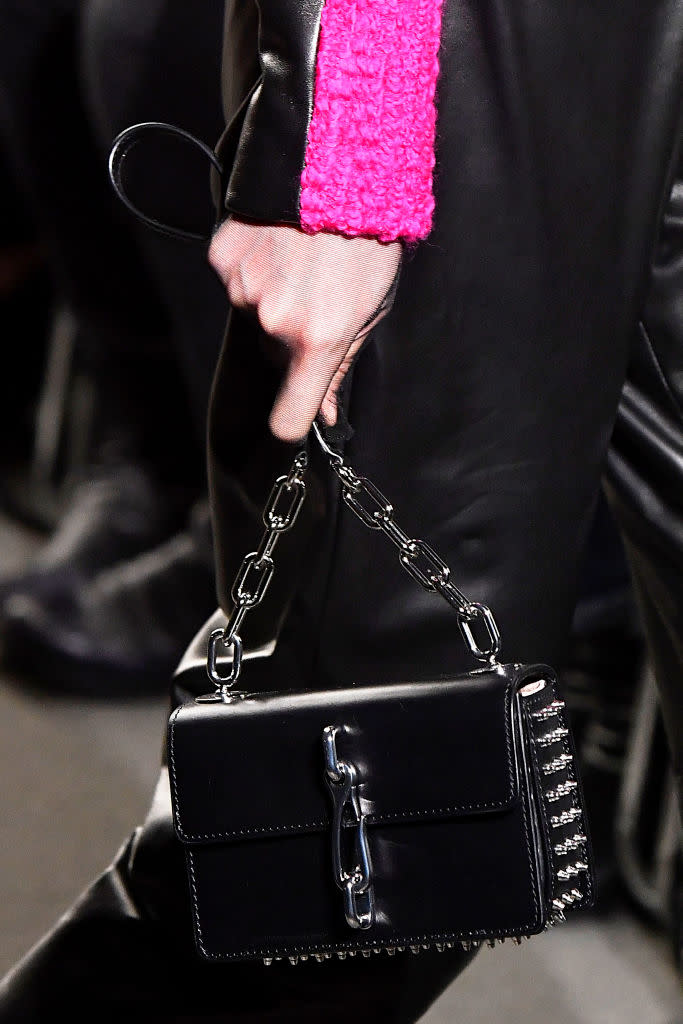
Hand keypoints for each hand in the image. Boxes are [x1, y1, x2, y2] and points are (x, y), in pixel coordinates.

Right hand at [208, 218, 401, 440]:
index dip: (295, 418)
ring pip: (255, 318)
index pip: (287, 418)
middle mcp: (273, 320)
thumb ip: (342, 366)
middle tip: (321, 298)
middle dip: (294, 342)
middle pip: (274, 360)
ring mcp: (243, 287)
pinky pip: (236, 282)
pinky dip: (255, 269)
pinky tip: (281, 244)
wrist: (341, 161)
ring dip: (274, 301)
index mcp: (318, 339)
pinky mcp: (222, 257)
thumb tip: (324, 413)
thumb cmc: (370, 238)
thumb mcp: (372, 309)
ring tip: (304, 263)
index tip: (303, 409)